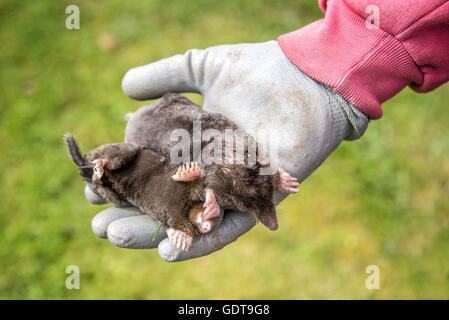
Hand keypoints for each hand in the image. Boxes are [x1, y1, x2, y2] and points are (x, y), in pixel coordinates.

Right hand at [89, 40, 367, 261]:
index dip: (124, 180)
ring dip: (154, 231)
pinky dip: (202, 239)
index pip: (153, 171)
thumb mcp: (202, 67)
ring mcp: (235, 188)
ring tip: (117, 236)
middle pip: (167, 200)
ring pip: (191, 218)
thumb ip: (164, 77)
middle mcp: (212, 172)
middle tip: (98, 225)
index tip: (92, 184)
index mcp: (196, 147)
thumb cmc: (258, 70)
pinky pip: (231, 226)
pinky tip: (171, 249)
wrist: (307, 77)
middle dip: (131, 215)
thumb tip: (124, 90)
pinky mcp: (260, 199)